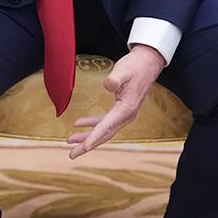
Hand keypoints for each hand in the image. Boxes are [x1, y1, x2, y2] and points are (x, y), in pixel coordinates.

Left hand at [67, 44, 166, 158]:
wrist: (148, 63)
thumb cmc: (135, 66)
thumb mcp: (124, 70)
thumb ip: (115, 78)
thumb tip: (108, 85)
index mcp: (126, 109)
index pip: (106, 127)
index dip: (94, 137)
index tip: (84, 148)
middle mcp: (126, 116)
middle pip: (104, 135)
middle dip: (87, 145)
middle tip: (72, 154)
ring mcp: (124, 114)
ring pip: (103, 131)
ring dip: (87, 137)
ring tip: (70, 141)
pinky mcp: (120, 109)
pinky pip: (104, 122)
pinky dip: (92, 124)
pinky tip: (79, 124)